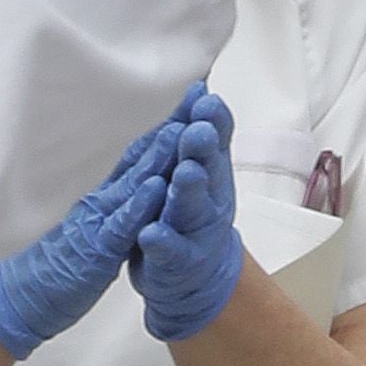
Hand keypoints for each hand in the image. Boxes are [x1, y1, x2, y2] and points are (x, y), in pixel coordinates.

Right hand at [0, 112, 179, 359]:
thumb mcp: (95, 230)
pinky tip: (157, 187)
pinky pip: (120, 226)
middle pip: (140, 160)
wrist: (22, 299)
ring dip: (158, 157)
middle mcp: (103, 202)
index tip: (192, 105)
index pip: (140, 158)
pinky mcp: (95, 251)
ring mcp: (98, 223)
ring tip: (182, 129)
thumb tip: (139, 185)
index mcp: (106, 199)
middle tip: (196, 99)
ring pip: (132, 184)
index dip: (167, 131)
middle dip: (170, 130)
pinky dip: (138, 205)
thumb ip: (116, 207)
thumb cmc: (60, 268)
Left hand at [125, 86, 244, 340]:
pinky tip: (151, 233)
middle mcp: (209, 200)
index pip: (213, 141)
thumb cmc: (193, 215)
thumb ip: (202, 135)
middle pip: (205, 170)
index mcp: (211, 173)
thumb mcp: (200, 170)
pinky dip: (161, 242)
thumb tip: (201, 87)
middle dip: (201, 149)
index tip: (206, 99)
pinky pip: (168, 252)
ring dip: (189, 190)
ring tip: (185, 172)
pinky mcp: (176, 263)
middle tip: (198, 129)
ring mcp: (193, 233)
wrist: (196, 279)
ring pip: (190, 210)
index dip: (212, 121)